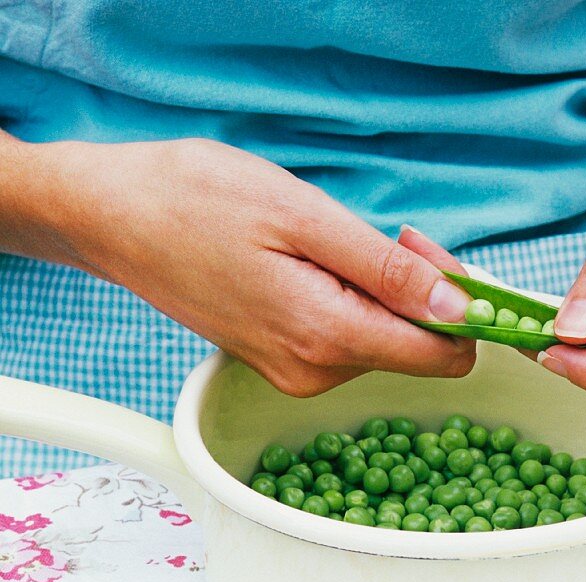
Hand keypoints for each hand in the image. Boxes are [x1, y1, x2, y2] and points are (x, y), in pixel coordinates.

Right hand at [30, 138, 474, 394]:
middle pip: (417, 348)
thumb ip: (388, 271)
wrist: (114, 216)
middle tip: (398, 232)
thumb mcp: (306, 217)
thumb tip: (458, 308)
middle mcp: (314, 371)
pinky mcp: (281, 359)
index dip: (465, 311)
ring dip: (389, 292)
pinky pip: (350, 337)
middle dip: (425, 292)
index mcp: (326, 338)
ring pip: (385, 340)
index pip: (443, 357)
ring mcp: (294, 371)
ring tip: (348, 240)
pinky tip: (329, 262)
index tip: (447, 261)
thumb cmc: (199, 201)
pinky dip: (358, 300)